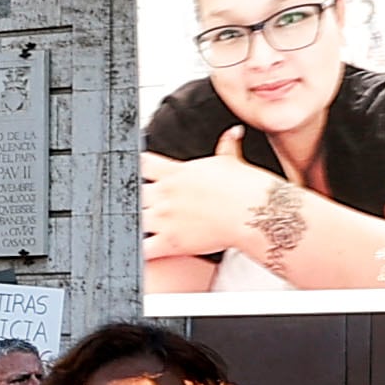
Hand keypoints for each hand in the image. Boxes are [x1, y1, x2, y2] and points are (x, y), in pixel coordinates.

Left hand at [140, 138, 273, 259]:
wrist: (253, 212)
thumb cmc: (245, 187)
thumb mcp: (231, 162)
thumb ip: (226, 147)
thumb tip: (233, 133)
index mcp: (175, 173)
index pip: (142, 164)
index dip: (134, 168)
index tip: (132, 173)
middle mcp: (165, 194)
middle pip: (131, 194)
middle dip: (132, 199)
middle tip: (133, 205)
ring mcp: (164, 218)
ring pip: (133, 220)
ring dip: (133, 224)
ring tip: (133, 228)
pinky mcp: (169, 241)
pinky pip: (143, 249)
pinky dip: (137, 252)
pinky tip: (135, 252)